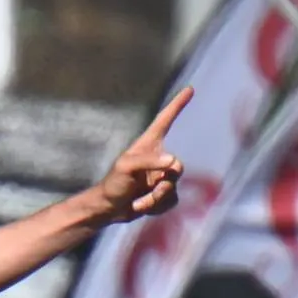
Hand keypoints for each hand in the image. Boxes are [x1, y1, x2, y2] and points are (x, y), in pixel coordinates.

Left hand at [87, 89, 193, 224]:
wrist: (108, 209)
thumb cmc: (113, 183)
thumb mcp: (126, 167)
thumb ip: (149, 161)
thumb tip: (172, 161)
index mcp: (149, 144)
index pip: (166, 119)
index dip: (177, 105)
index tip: (189, 89)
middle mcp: (158, 158)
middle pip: (177, 167)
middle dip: (163, 183)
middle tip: (150, 189)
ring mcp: (161, 176)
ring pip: (174, 188)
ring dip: (156, 199)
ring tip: (138, 201)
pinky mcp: (162, 194)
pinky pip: (172, 201)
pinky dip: (158, 207)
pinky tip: (142, 206)